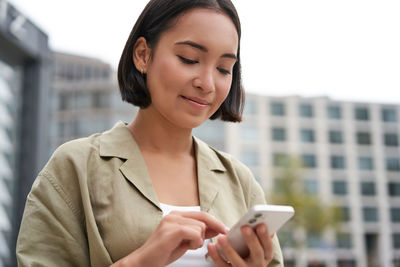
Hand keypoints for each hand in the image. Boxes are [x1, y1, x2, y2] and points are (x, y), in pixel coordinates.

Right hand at [112, 211, 226, 266]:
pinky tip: (189, 246)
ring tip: (189, 246)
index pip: (201, 214)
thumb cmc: (162, 253)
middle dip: (214, 228)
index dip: (215, 221)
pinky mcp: (171, 230)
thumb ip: (198, 234)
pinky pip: (194, 232)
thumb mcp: (184, 242)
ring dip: (199, 240)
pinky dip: (195, 241)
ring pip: (200, 227)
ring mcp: (171, 222)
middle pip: (203, 218)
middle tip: (220, 235)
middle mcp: (173, 216)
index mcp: (176, 216)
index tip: (225, 229)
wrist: (143, 262)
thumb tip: (215, 229)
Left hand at [206, 224, 273, 266]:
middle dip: (251, 240)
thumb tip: (263, 221)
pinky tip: (211, 246)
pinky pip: (223, 265)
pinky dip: (216, 256)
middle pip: (256, 253)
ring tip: (222, 237)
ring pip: (237, 261)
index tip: (261, 225)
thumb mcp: (259, 247)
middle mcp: (257, 265)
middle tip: (245, 227)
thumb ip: (259, 236)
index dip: (265, 236)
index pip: (268, 246)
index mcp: (265, 256)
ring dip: (229, 249)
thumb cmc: (250, 254)